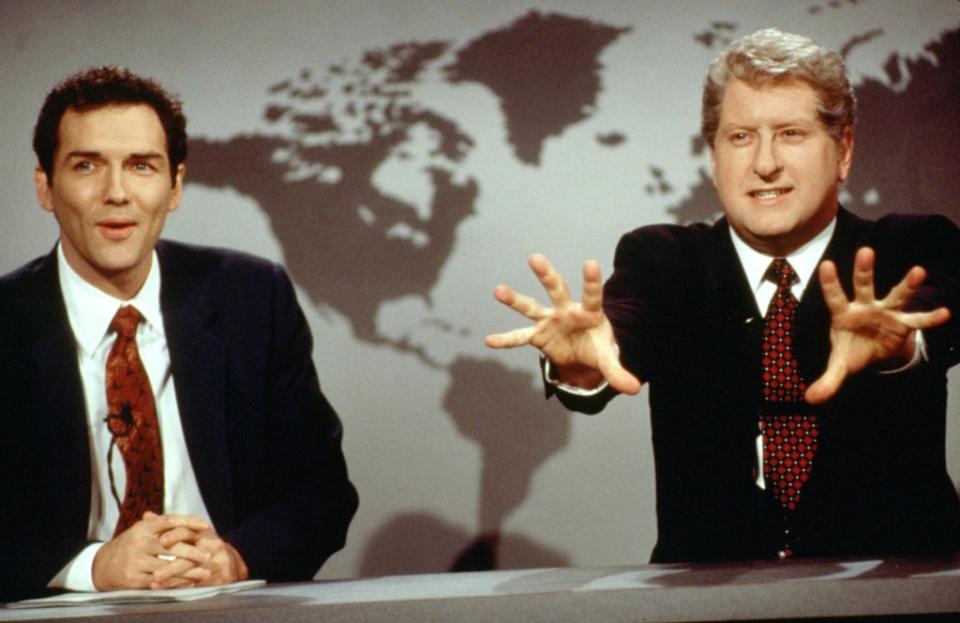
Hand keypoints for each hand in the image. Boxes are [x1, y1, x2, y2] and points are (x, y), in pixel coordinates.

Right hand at [92, 513, 210, 590]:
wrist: (102, 565)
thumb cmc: (132, 545)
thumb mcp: (143, 530)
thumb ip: (166, 526)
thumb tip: (195, 522)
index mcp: (143, 528)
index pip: (168, 521)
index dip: (188, 521)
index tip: (205, 526)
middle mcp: (139, 543)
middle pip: (170, 546)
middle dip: (192, 552)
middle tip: (208, 555)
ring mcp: (135, 562)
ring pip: (167, 567)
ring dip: (188, 571)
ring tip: (205, 572)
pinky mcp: (133, 579)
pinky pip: (159, 583)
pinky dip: (176, 583)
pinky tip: (189, 582)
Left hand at [152, 524, 248, 587]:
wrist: (227, 562)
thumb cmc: (202, 545)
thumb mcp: (189, 532)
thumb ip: (168, 526)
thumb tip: (146, 515)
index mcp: (203, 532)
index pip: (188, 530)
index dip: (174, 535)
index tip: (161, 541)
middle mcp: (212, 545)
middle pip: (191, 554)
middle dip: (171, 565)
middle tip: (154, 572)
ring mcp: (217, 561)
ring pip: (192, 570)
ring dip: (172, 577)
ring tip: (155, 581)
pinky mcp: (218, 576)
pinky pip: (196, 581)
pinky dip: (178, 585)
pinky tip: (164, 588)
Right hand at [485, 254, 640, 393]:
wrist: (582, 351)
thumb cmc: (597, 346)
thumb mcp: (607, 358)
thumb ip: (618, 372)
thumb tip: (635, 389)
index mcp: (590, 312)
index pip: (592, 295)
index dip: (591, 281)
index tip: (590, 263)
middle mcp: (567, 310)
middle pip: (557, 289)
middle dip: (547, 275)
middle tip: (535, 258)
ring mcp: (549, 320)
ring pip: (532, 307)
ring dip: (515, 300)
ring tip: (498, 291)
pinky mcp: (538, 335)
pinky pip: (519, 337)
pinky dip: (506, 341)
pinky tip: (490, 341)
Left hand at [805, 247, 949, 403]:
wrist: (873, 351)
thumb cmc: (851, 350)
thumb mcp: (839, 366)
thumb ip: (827, 380)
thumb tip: (811, 399)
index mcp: (843, 314)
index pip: (834, 296)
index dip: (830, 282)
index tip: (825, 264)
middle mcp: (864, 307)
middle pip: (864, 286)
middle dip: (864, 270)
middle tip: (865, 251)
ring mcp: (886, 312)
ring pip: (896, 295)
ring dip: (907, 284)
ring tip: (918, 271)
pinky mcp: (903, 323)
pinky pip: (918, 320)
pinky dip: (930, 317)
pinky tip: (944, 313)